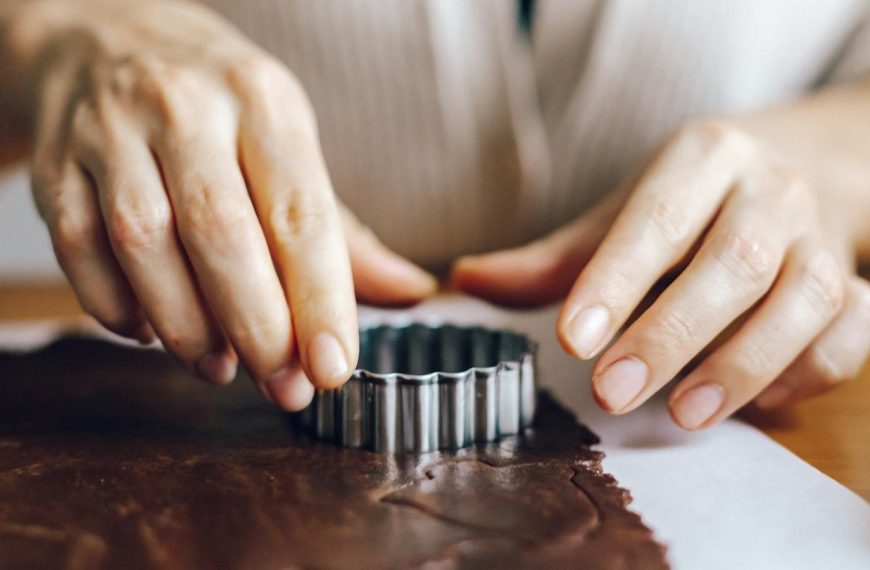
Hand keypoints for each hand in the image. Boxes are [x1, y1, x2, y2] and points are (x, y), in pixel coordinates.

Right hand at [17, 0, 434, 407]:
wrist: (107, 39)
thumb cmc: (220, 107)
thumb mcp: (289, 142)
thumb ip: (342, 230)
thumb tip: (411, 290)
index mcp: (264, 102)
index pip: (299, 212)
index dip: (319, 299)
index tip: (333, 368)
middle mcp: (186, 109)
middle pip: (221, 234)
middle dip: (257, 327)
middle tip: (282, 386)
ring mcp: (111, 132)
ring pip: (146, 245)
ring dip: (187, 327)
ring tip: (220, 367)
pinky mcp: (58, 164)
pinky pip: (79, 248)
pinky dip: (116, 307)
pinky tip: (153, 333)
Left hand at [455, 119, 869, 428]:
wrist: (800, 165)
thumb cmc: (688, 202)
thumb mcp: (620, 214)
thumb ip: (554, 258)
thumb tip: (464, 280)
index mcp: (700, 158)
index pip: (655, 218)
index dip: (615, 280)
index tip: (573, 339)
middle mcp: (768, 188)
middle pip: (731, 263)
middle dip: (671, 334)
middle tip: (612, 393)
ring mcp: (819, 235)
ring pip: (804, 299)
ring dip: (743, 364)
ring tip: (683, 415)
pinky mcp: (853, 280)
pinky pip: (851, 331)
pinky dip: (807, 372)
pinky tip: (755, 403)